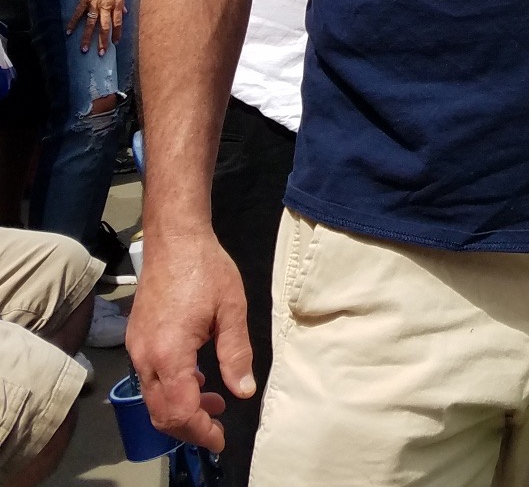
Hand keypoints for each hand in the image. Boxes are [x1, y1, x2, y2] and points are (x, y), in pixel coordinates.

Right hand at [68, 0, 125, 54]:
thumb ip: (122, 2)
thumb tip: (125, 13)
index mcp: (116, 3)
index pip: (117, 22)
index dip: (116, 33)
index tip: (115, 43)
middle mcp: (105, 6)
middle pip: (104, 26)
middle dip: (102, 41)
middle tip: (101, 53)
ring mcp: (94, 4)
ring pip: (91, 24)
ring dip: (87, 37)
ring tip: (84, 49)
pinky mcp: (84, 0)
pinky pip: (78, 13)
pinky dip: (73, 23)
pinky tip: (68, 32)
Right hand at [127, 230, 254, 453]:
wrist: (174, 238)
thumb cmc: (206, 268)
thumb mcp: (232, 308)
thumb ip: (236, 353)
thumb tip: (243, 391)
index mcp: (170, 353)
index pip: (180, 412)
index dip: (200, 431)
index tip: (221, 438)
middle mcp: (146, 357)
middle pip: (161, 414)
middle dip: (189, 428)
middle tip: (218, 427)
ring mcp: (137, 349)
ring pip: (153, 399)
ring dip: (181, 409)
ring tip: (214, 403)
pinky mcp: (136, 340)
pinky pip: (150, 379)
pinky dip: (171, 391)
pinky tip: (197, 380)